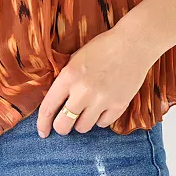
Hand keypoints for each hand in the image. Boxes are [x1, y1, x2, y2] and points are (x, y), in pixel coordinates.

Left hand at [36, 23, 159, 137]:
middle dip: (61, 127)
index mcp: (69, 76)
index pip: (48, 108)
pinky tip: (101, 108)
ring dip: (81, 122)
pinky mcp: (119, 105)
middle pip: (64, 125)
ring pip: (83, 127)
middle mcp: (83, 91)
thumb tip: (55, 101)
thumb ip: (65, 79)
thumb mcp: (75, 58)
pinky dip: (100, 119)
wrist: (133, 43)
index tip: (42, 132)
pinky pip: (103, 124)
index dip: (42, 123)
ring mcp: (102, 100)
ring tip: (86, 111)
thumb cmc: (103, 47)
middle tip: (64, 124)